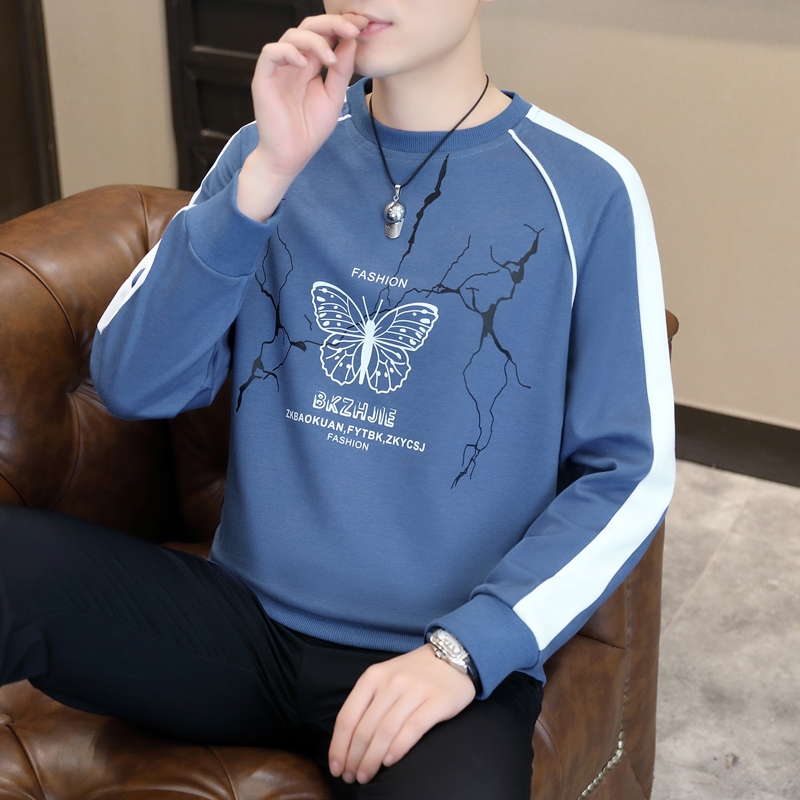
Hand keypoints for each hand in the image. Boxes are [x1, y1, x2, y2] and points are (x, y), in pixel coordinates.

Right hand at [237, 13, 368, 220]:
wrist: (291, 156)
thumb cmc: (309, 131)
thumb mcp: (334, 98)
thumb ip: (341, 70)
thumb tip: (352, 40)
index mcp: (310, 66)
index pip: (324, 35)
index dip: (341, 26)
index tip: (362, 26)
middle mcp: (294, 63)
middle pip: (309, 27)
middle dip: (331, 23)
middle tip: (351, 28)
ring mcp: (278, 69)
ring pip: (291, 36)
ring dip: (314, 40)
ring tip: (330, 58)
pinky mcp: (264, 79)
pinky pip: (271, 53)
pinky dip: (288, 52)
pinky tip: (303, 63)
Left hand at [328, 645, 476, 784]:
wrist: (452, 656)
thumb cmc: (413, 673)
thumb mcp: (384, 677)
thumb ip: (368, 702)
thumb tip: (348, 741)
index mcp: (373, 676)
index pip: (348, 717)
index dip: (339, 746)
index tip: (336, 767)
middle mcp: (391, 682)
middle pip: (365, 728)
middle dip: (354, 759)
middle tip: (351, 777)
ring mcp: (414, 690)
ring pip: (385, 731)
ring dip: (372, 759)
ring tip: (366, 776)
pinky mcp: (437, 701)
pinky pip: (412, 729)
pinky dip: (398, 748)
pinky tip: (389, 762)